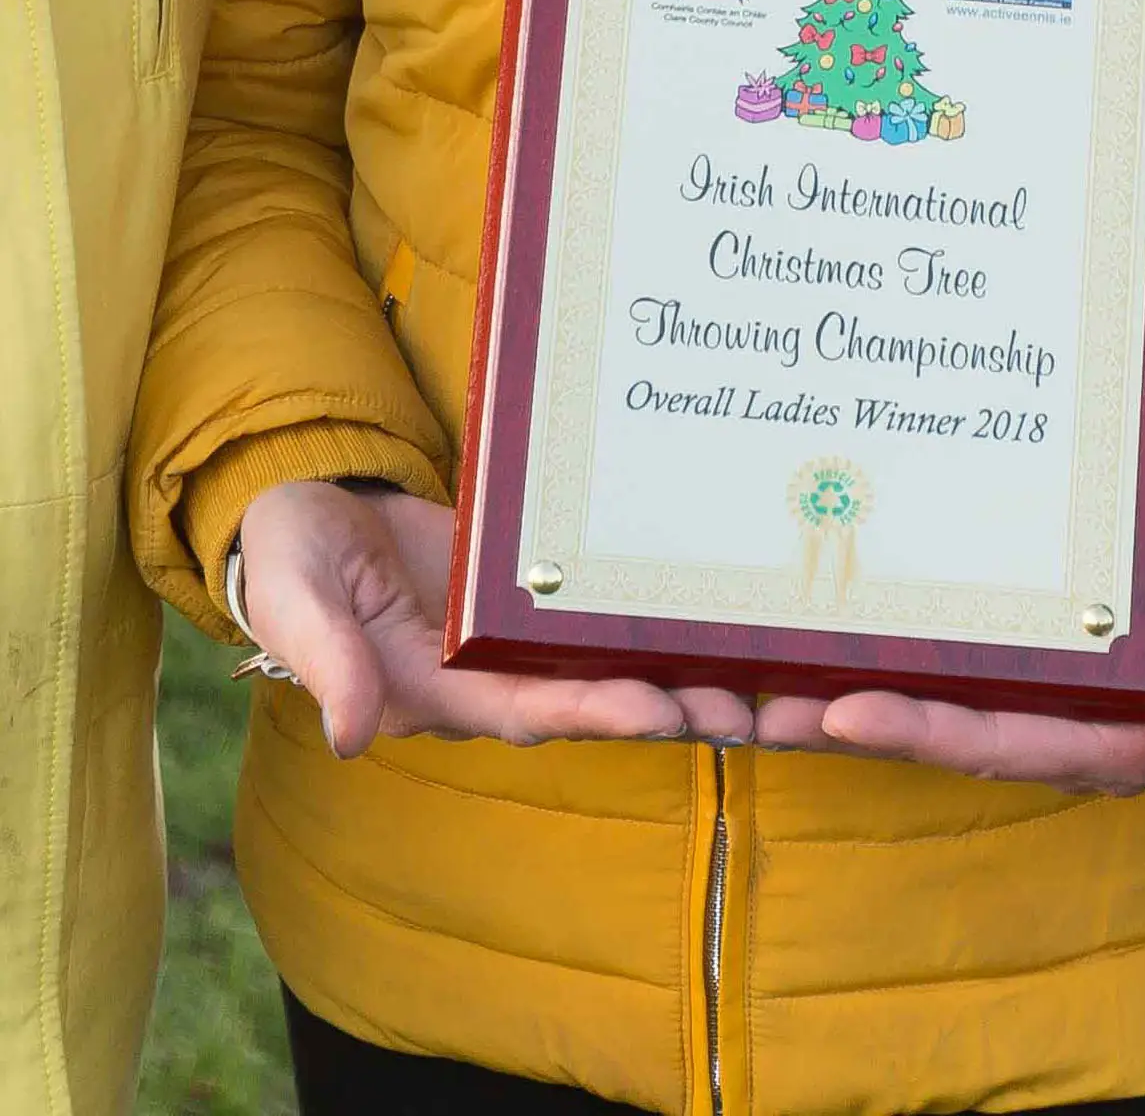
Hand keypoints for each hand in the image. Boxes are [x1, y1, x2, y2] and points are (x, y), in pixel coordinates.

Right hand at [237, 481, 753, 758]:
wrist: (302, 505)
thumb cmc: (289, 563)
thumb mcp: (297, 606)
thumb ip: (330, 664)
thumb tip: (354, 736)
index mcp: (436, 689)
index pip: (528, 712)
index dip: (594, 714)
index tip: (660, 712)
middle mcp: (486, 673)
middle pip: (589, 697)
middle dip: (667, 707)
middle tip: (748, 712)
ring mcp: (512, 630)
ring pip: (605, 657)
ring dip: (676, 670)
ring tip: (760, 678)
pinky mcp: (528, 582)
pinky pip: (594, 603)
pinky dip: (647, 611)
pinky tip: (710, 601)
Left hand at [753, 575, 1144, 828]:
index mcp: (1097, 741)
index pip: (989, 741)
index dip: (913, 729)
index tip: (837, 712)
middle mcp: (1046, 719)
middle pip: (925, 721)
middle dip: (832, 715)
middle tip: (740, 702)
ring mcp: (1031, 682)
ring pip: (915, 686)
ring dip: (827, 682)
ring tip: (734, 672)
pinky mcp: (1022, 639)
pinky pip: (938, 642)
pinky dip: (870, 638)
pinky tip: (802, 618)